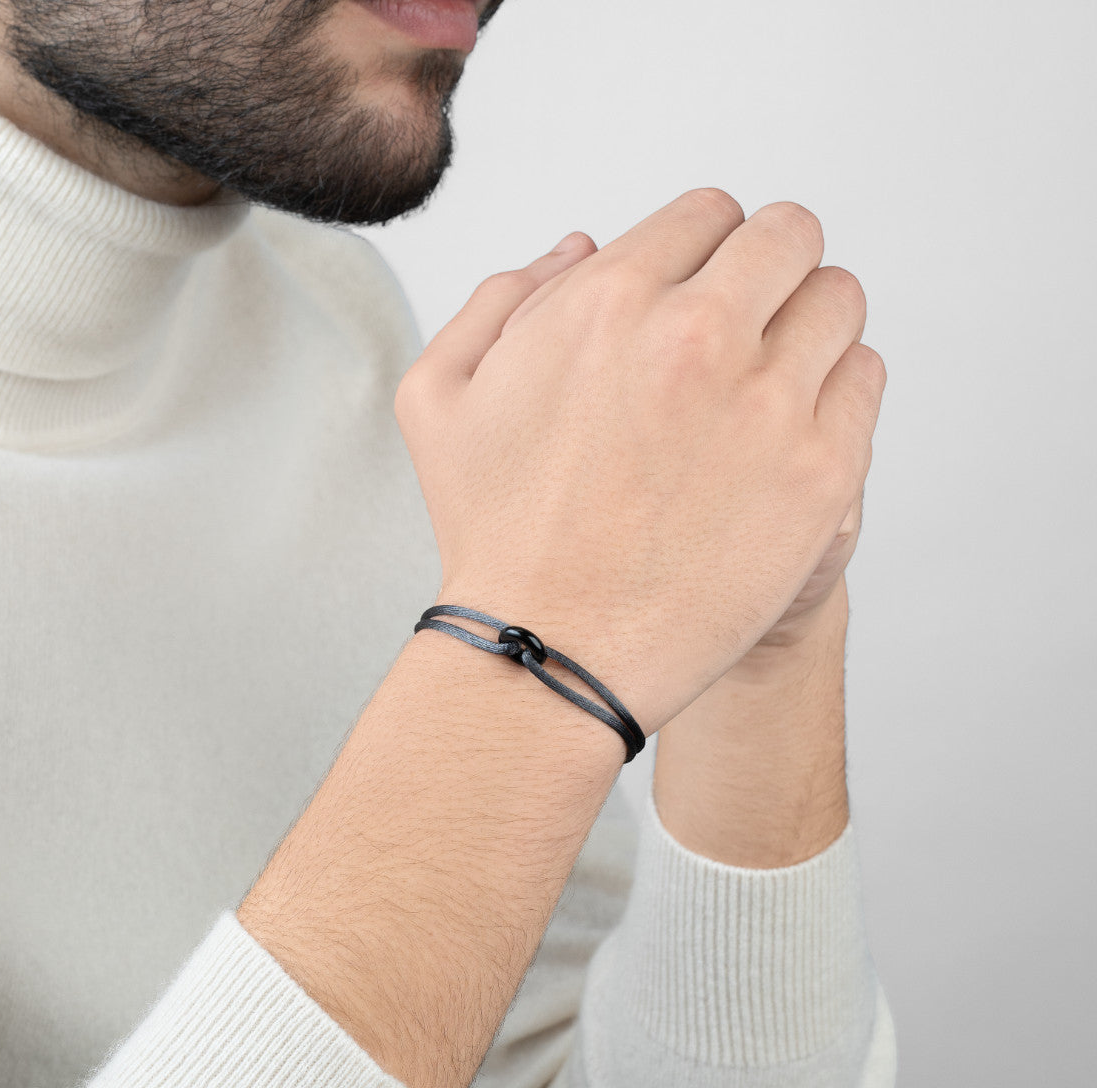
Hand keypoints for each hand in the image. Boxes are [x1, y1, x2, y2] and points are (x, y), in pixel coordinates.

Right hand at [396, 190, 886, 736]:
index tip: (702, 297)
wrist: (553, 655)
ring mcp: (767, 404)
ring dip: (811, 327)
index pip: (708, 215)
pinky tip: (791, 435)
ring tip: (774, 383)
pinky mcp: (820, 472)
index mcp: (608, 300)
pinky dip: (838, 394)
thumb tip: (580, 244)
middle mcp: (696, 336)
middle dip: (769, 271)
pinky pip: (864, 380)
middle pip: (788, 237)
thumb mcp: (439, 399)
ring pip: (839, 301)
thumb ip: (503, 298)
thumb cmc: (495, 538)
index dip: (705, 253)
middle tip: (751, 327)